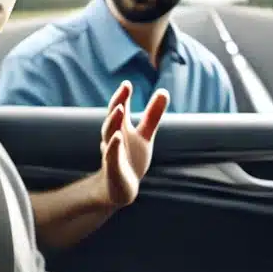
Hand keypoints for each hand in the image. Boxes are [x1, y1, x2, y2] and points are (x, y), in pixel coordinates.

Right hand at [97, 81, 168, 208]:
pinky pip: (111, 156)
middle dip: (117, 103)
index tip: (128, 83)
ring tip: (121, 108)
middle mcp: (113, 138)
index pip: (120, 109)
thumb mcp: (144, 135)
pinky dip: (113, 146)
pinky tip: (117, 137)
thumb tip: (163, 90)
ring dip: (113, 121)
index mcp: (121, 129)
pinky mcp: (113, 169)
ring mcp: (111, 153)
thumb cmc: (130, 158)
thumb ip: (152, 115)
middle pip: (112, 118)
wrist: (119, 189)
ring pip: (109, 135)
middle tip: (125, 88)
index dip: (123, 96)